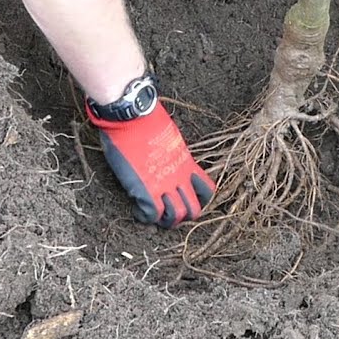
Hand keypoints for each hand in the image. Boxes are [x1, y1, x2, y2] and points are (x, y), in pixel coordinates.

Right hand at [88, 102, 215, 227]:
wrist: (132, 116)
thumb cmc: (147, 119)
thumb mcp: (170, 138)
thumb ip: (174, 155)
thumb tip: (168, 159)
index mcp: (187, 164)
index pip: (206, 191)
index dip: (198, 201)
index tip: (185, 200)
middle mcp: (179, 177)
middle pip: (193, 210)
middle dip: (183, 218)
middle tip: (169, 215)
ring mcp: (163, 185)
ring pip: (175, 217)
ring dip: (165, 221)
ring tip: (154, 216)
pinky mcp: (144, 189)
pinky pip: (151, 215)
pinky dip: (144, 217)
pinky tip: (137, 211)